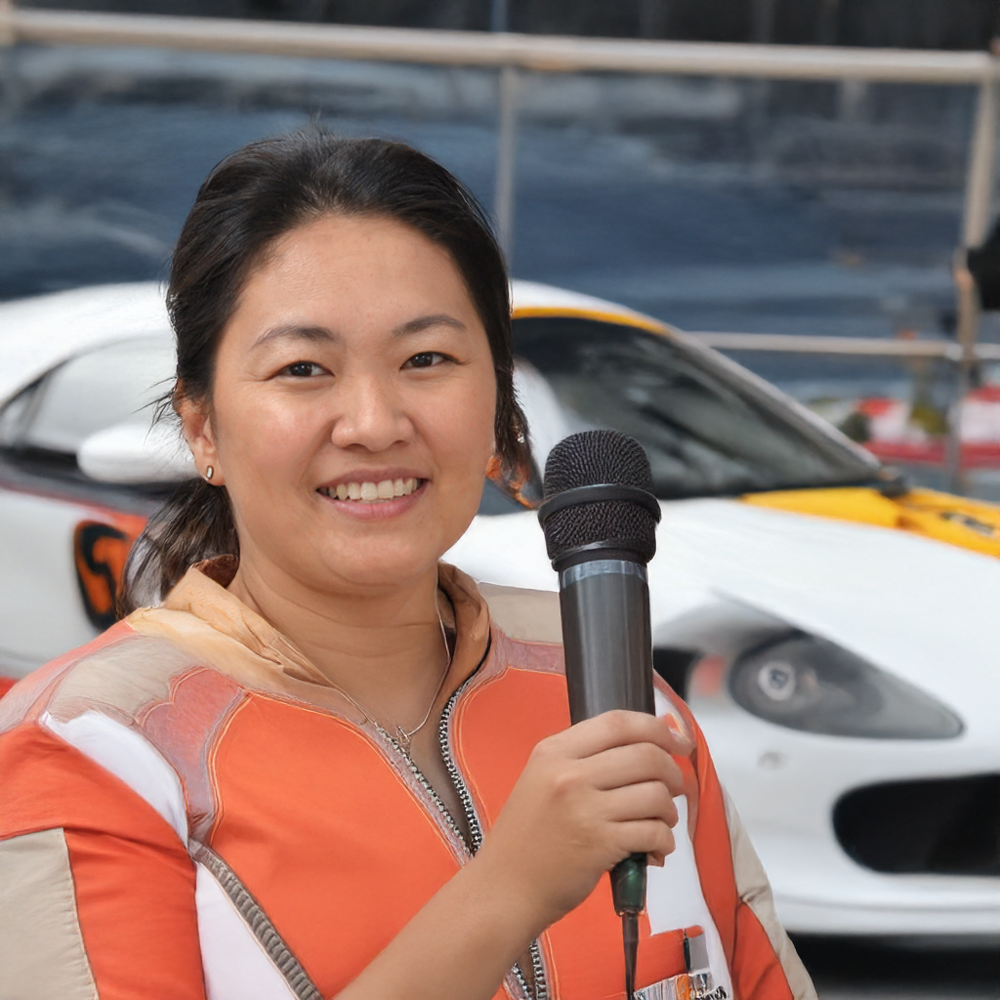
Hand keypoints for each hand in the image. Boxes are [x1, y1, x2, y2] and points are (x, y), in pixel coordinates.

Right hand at [473, 710, 692, 934]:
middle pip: (645, 755)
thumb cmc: (526, 835)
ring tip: (661, 822)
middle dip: (672, 771)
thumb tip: (647, 745)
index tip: (678, 742)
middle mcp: (569, 773)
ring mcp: (585, 809)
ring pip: (655, 793)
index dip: (657, 728)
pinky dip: (664, 841)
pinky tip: (655, 849)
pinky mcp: (600, 845)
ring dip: (669, 810)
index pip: (617, 722)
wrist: (504, 887)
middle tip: (675, 787)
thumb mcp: (541, 778)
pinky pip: (653, 832)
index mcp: (554, 751)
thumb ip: (584, 759)